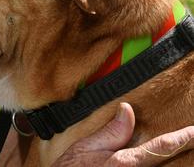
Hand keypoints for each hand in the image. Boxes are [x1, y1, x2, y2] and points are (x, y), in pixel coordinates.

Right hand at [53, 102, 193, 165]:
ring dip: (165, 159)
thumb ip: (111, 131)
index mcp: (125, 161)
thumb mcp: (87, 146)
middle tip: (191, 137)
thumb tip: (128, 110)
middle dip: (180, 148)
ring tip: (179, 145)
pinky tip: (158, 159)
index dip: (182, 138)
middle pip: (165, 160)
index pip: (162, 147)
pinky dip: (155, 163)